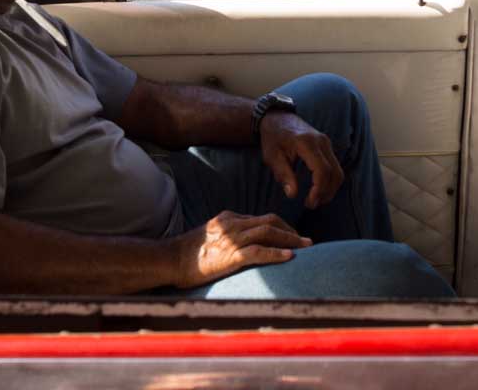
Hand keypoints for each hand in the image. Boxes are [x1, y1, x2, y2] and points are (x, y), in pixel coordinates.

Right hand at [172, 211, 308, 287]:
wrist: (170, 259)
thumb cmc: (188, 252)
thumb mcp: (211, 235)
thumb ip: (228, 234)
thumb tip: (246, 243)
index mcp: (229, 218)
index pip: (262, 218)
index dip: (281, 226)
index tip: (293, 236)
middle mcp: (233, 224)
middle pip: (270, 222)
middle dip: (291, 231)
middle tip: (307, 241)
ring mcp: (232, 239)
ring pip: (268, 233)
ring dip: (291, 240)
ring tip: (306, 248)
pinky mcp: (230, 256)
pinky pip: (259, 252)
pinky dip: (276, 254)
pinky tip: (289, 257)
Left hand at [259, 111, 343, 208]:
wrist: (278, 118)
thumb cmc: (273, 138)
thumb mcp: (272, 157)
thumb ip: (283, 174)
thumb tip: (293, 194)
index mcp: (306, 143)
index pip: (322, 170)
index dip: (319, 190)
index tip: (309, 202)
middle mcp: (321, 141)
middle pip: (334, 172)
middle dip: (326, 192)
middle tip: (311, 204)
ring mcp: (326, 143)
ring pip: (338, 171)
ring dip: (330, 189)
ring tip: (315, 199)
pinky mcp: (327, 146)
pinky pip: (335, 166)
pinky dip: (330, 181)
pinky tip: (318, 189)